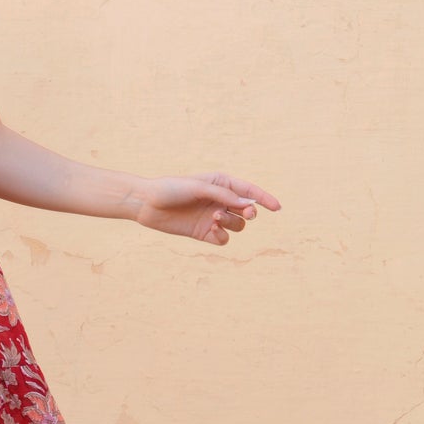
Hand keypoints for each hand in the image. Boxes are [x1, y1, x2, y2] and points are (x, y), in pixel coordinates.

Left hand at [131, 171, 281, 245]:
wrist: (146, 203)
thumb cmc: (171, 189)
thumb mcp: (199, 187)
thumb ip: (224, 195)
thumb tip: (249, 206)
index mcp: (221, 184)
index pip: (249, 192)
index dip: (264, 199)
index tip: (277, 207)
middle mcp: (219, 201)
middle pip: (247, 211)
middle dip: (250, 213)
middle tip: (247, 214)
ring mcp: (213, 218)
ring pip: (237, 226)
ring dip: (230, 222)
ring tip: (214, 217)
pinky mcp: (204, 232)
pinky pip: (223, 239)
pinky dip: (221, 235)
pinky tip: (211, 229)